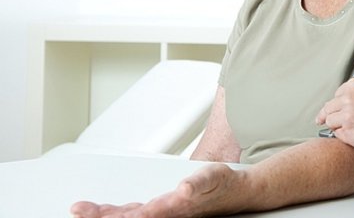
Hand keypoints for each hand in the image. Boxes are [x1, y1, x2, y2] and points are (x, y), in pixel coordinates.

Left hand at [71, 163, 248, 217]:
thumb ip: (198, 183)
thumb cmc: (224, 185)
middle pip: (128, 217)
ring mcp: (164, 212)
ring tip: (83, 212)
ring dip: (106, 215)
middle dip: (101, 215)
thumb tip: (183, 189)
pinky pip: (136, 212)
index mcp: (172, 207)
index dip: (116, 215)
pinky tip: (108, 212)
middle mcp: (165, 213)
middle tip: (78, 211)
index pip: (138, 214)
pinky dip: (119, 211)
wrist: (238, 193)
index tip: (95, 214)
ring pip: (129, 216)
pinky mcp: (165, 208)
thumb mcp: (213, 177)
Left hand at [315, 78, 353, 156]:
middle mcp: (348, 98)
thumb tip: (349, 104)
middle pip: (329, 107)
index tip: (339, 109)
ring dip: (337, 126)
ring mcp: (345, 115)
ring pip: (329, 121)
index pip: (337, 94)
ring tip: (353, 130)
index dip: (339, 104)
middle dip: (333, 115)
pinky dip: (343, 137)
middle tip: (337, 121)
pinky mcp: (346, 132)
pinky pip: (336, 135)